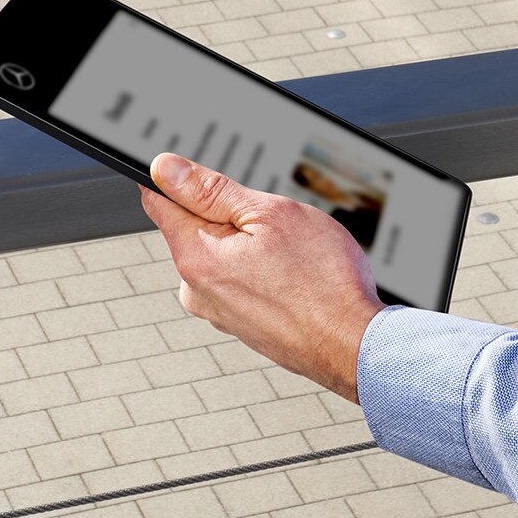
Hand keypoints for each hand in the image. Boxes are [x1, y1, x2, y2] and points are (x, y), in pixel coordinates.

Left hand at [140, 154, 382, 401]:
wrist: (359, 348)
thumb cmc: (324, 284)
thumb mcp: (269, 214)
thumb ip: (210, 190)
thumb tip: (163, 168)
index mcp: (195, 257)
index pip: (158, 201)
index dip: (173, 177)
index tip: (195, 170)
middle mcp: (198, 291)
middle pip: (194, 227)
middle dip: (224, 213)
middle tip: (267, 217)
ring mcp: (221, 313)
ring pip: (222, 254)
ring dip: (248, 243)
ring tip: (289, 252)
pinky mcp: (244, 326)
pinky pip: (242, 282)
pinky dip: (262, 271)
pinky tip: (293, 275)